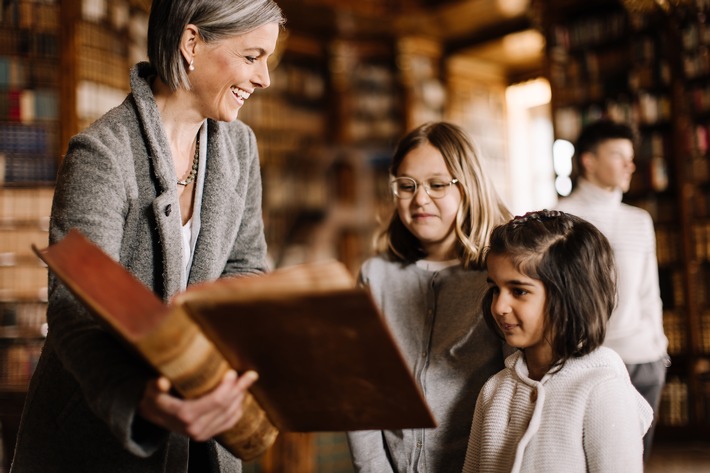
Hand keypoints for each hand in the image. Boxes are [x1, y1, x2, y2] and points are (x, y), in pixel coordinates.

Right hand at [138, 370, 257, 440]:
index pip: (214, 401)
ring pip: (230, 415)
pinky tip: (241, 397)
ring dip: (240, 397)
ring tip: (246, 382)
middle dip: (240, 389)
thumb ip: (156, 385)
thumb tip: (162, 382)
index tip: (233, 372)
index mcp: (184, 415)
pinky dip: (238, 409)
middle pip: (226, 406)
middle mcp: (195, 427)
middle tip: (250, 374)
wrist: (152, 416)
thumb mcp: (151, 390)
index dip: (227, 387)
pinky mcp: (207, 435)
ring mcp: (202, 434)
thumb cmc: (154, 397)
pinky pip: (229, 423)